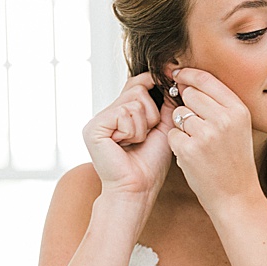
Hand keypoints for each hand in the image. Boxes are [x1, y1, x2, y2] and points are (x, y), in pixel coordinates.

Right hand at [81, 72, 174, 198]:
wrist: (138, 188)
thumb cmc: (150, 165)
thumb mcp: (163, 129)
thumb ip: (165, 107)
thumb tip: (172, 84)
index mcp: (121, 114)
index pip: (136, 85)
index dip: (151, 82)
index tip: (169, 76)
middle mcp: (107, 114)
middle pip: (137, 90)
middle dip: (151, 114)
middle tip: (146, 136)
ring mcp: (98, 120)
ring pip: (133, 102)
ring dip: (143, 126)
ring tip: (135, 143)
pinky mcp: (94, 127)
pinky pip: (123, 113)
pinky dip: (132, 131)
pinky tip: (125, 144)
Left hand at [165, 67, 260, 209]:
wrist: (237, 196)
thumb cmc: (234, 162)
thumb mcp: (237, 128)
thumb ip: (217, 103)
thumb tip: (185, 80)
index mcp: (238, 110)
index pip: (205, 79)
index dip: (187, 74)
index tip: (177, 75)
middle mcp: (224, 119)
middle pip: (189, 94)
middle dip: (187, 107)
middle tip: (199, 128)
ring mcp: (206, 134)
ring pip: (178, 114)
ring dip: (182, 127)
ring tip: (199, 144)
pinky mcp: (189, 149)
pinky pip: (172, 134)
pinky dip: (178, 144)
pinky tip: (193, 156)